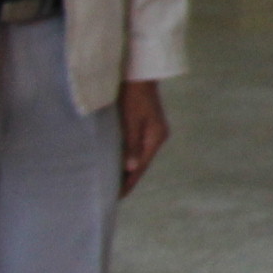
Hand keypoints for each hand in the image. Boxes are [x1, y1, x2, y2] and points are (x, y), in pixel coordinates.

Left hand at [118, 80, 169, 197]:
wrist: (141, 75)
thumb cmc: (133, 96)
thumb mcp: (130, 120)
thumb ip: (131, 144)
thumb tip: (132, 168)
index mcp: (155, 138)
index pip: (141, 166)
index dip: (129, 182)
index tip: (118, 196)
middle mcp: (158, 137)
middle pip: (142, 162)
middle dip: (129, 178)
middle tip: (113, 194)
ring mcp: (154, 131)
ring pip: (140, 155)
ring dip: (129, 167)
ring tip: (115, 181)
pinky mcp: (149, 126)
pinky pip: (139, 147)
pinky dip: (130, 156)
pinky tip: (122, 161)